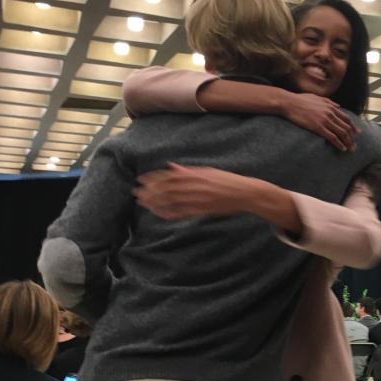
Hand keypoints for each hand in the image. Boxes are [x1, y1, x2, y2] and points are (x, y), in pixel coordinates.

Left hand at [134, 164, 255, 219]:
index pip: (169, 176)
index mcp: (195, 175)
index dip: (153, 178)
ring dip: (155, 202)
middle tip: (136, 193)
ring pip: (171, 201)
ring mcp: (197, 200)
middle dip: (149, 191)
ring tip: (143, 203)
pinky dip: (168, 213)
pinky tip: (159, 213)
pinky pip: (181, 213)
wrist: (244, 193)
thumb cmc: (226, 180)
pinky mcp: (201, 211)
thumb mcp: (207, 171)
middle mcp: (194, 186)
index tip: (141, 179)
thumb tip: (172, 166)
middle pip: (166, 188)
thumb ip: (188, 170)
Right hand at [282, 92, 357, 151]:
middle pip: (346, 127)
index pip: (346, 118)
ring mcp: (325, 120)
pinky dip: (339, 144)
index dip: (353, 127)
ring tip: (351, 149)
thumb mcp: (317, 97)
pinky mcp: (318, 127)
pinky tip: (342, 149)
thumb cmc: (300, 100)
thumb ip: (329, 102)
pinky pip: (332, 137)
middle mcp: (330, 113)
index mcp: (330, 107)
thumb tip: (338, 106)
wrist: (289, 103)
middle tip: (355, 146)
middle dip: (352, 137)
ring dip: (348, 142)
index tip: (357, 133)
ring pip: (341, 133)